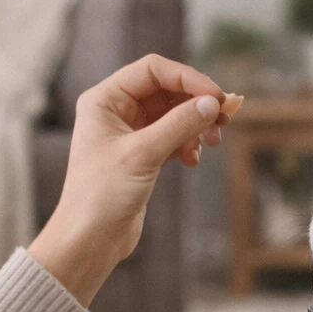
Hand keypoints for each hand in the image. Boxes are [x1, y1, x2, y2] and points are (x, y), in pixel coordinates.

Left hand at [28, 54, 229, 304]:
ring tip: (211, 143)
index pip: (153, 71)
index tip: (217, 96)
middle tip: (223, 120)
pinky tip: (192, 161)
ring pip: (173, 115)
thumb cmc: (101, 196)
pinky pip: (172, 137)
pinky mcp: (141, 156)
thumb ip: (179, 125)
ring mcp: (129, 134)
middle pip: (167, 90)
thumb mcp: (143, 154)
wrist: (89, 240)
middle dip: (196, 103)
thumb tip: (212, 103)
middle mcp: (115, 111)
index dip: (188, 78)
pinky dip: (187, 144)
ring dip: (195, 125)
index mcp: (105, 100)